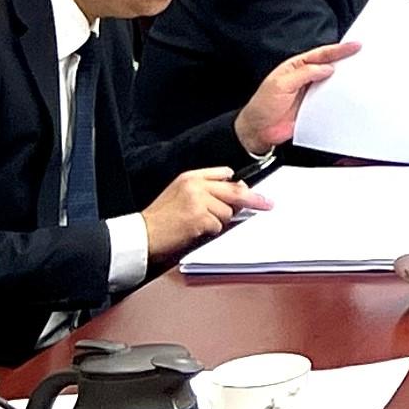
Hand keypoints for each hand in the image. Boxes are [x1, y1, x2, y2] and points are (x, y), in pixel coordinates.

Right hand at [141, 167, 266, 257]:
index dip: (240, 183)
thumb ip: (204, 190)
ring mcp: (198, 201)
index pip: (225, 173)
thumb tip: (233, 195)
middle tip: (267, 204)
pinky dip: (210, 230)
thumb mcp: (179, 194)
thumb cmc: (160, 219)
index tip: (252, 188)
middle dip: (253, 198)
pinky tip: (195, 231)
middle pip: (235, 190)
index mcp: (191, 177)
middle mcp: (196, 186)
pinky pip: (218, 225)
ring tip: (199, 224)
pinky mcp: (199, 218)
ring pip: (227, 211)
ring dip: (219, 220)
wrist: (141, 235)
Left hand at [232, 39, 357, 155]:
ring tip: (363, 76)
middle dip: (346, 61)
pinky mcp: (315, 108)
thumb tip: (328, 68)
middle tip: (364, 56)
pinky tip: (351, 97)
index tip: (355, 46)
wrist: (258, 132)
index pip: (321, 55)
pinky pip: (332, 101)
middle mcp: (306, 78)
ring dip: (346, 81)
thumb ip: (304, 74)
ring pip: (333, 83)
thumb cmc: (263, 105)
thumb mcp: (280, 84)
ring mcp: (312, 93)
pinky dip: (342, 99)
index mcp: (297, 67)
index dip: (339, 50)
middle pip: (330, 66)